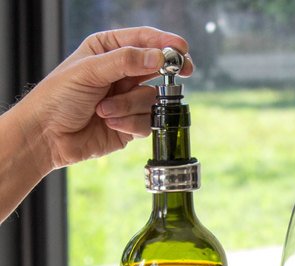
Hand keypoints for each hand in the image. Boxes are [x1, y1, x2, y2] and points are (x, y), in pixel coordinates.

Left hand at [15, 26, 192, 173]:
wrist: (49, 135)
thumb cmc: (59, 97)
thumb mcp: (90, 71)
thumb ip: (125, 62)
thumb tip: (158, 57)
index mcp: (107, 50)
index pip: (142, 40)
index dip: (164, 44)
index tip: (181, 50)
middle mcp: (121, 73)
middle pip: (156, 69)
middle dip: (164, 74)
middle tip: (183, 71)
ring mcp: (128, 99)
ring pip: (152, 99)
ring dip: (129, 106)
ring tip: (103, 110)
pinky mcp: (132, 124)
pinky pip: (148, 121)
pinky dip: (130, 123)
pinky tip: (110, 123)